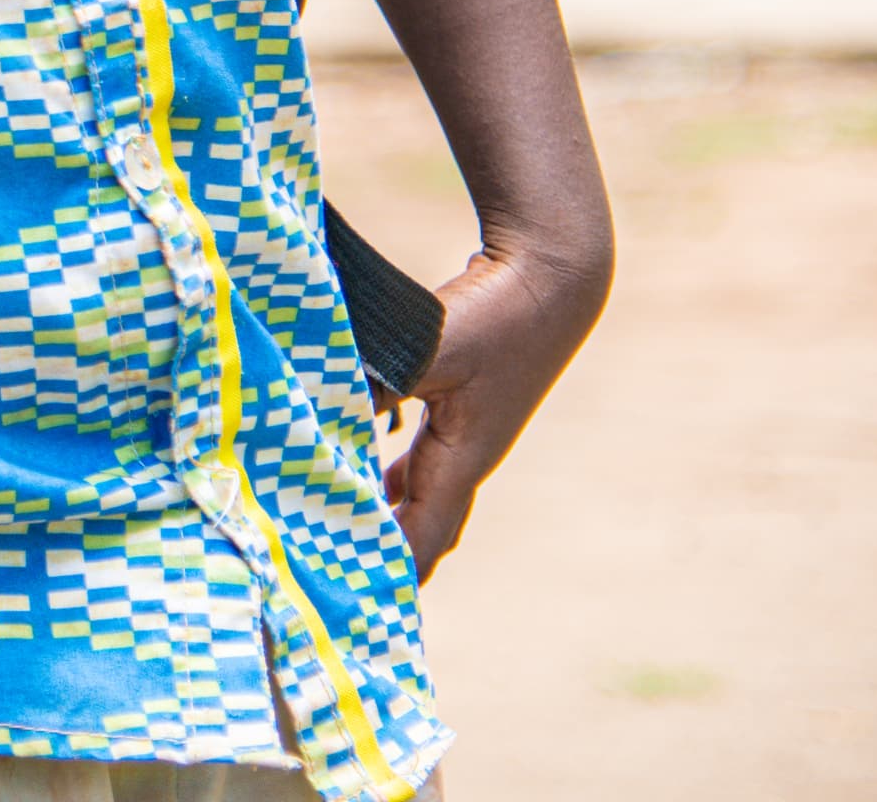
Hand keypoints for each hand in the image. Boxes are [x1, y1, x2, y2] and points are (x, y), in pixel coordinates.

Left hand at [377, 239, 607, 576]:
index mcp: (466, 455)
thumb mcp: (430, 350)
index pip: (425, 532)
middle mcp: (470, 452)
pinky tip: (367, 466)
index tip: (361, 600)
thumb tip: (326, 409)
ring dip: (389, 510)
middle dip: (390, 552)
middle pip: (427, 523)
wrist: (550, 276)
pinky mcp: (464, 401)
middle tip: (345, 577)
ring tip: (344, 528)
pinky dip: (393, 470)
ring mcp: (471, 428)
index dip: (395, 568)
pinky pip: (423, 454)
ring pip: (424, 488)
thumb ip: (378, 381)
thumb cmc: (497, 315)